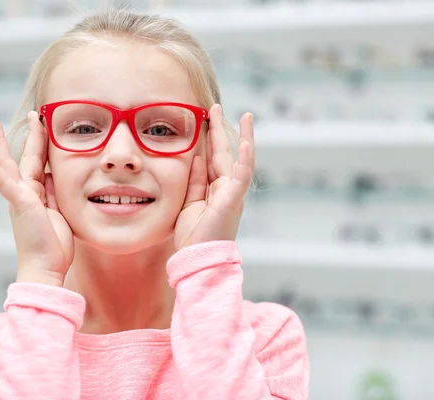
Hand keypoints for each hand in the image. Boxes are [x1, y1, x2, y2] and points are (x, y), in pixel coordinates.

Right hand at [0, 112, 73, 285]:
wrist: (46, 267)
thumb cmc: (53, 244)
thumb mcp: (59, 212)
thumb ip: (54, 193)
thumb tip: (53, 176)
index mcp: (36, 193)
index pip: (39, 162)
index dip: (43, 143)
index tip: (45, 126)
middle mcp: (25, 192)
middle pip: (25, 156)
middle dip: (29, 133)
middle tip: (29, 112)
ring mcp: (19, 197)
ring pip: (10, 163)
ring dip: (1, 142)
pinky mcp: (19, 203)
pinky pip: (3, 183)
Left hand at [174, 105, 254, 248]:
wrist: (196, 258)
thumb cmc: (192, 235)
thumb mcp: (188, 201)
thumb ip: (193, 180)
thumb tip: (195, 156)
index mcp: (214, 190)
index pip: (211, 159)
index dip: (208, 139)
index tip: (203, 120)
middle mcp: (226, 188)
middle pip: (223, 153)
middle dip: (218, 130)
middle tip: (214, 107)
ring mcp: (232, 193)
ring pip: (238, 159)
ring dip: (240, 136)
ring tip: (243, 115)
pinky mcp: (234, 199)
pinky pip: (242, 174)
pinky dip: (245, 156)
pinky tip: (246, 139)